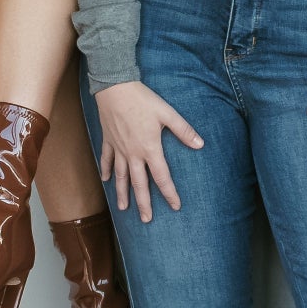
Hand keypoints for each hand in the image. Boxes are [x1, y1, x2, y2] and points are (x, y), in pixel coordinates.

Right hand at [91, 79, 203, 221]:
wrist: (114, 87)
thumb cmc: (143, 99)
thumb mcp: (167, 113)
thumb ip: (184, 130)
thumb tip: (200, 144)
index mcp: (150, 148)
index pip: (162, 177)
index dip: (169, 193)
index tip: (175, 206)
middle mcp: (133, 153)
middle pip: (138, 184)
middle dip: (143, 203)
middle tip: (146, 220)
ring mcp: (118, 148)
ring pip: (120, 177)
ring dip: (122, 193)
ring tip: (123, 209)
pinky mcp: (108, 140)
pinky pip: (107, 159)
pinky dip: (106, 170)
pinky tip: (106, 180)